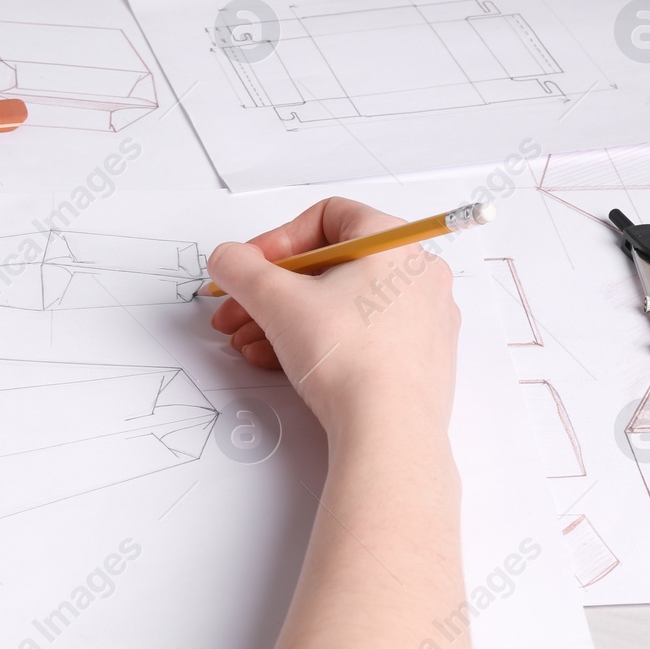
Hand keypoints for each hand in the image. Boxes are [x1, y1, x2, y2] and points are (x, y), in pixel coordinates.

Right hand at [207, 198, 459, 442]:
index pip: (327, 216)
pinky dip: (319, 342)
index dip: (278, 239)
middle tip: (239, 310)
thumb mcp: (277, 301)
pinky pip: (361, 336)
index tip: (251, 267)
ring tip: (250, 344)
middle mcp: (417, 276)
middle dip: (272, 290)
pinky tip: (280, 362)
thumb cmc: (350, 359)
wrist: (389, 432)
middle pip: (329, 266)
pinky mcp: (418, 359)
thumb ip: (241, 268)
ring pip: (341, 304)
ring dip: (286, 320)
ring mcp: (422, 320)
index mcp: (395, 243)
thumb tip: (227, 258)